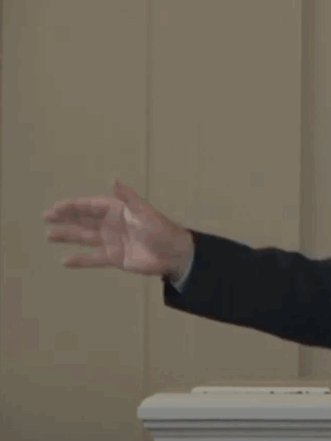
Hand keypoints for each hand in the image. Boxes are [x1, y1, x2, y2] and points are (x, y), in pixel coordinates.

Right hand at [43, 180, 193, 277]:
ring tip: (49, 235)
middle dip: (65, 218)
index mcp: (118, 210)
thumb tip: (114, 179)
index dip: (72, 207)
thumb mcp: (144, 212)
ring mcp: (112, 241)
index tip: (55, 209)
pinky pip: (93, 258)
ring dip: (68, 236)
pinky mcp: (115, 258)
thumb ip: (127, 197)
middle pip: (84, 219)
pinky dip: (80, 260)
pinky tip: (65, 261)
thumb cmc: (163, 229)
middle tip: (45, 217)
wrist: (176, 254)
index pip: (89, 206)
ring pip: (85, 237)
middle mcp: (112, 224)